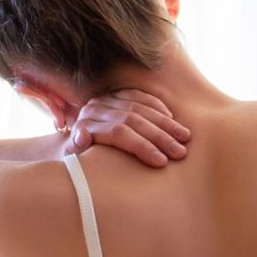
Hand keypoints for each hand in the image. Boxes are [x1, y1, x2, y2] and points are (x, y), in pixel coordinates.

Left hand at [64, 88, 190, 166]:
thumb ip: (74, 149)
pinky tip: (172, 119)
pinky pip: (140, 96)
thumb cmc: (77, 161)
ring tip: (185, 138)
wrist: (72, 144)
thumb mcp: (72, 160)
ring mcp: (107, 99)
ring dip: (165, 123)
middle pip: (133, 120)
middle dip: (160, 137)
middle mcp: (95, 108)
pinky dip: (157, 106)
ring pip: (140, 107)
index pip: (119, 133)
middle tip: (180, 152)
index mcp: (85, 124)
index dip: (142, 147)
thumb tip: (82, 135)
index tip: (162, 162)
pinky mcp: (117, 94)